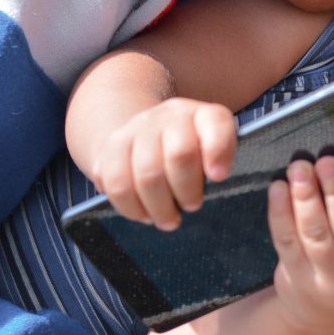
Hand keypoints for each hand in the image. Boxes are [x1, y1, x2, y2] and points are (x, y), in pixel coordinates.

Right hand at [91, 97, 235, 229]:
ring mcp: (138, 128)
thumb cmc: (193, 153)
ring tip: (169, 219)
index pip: (215, 123)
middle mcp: (171, 115)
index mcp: (204, 115)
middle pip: (180, 154)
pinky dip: (131, 207)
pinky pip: (116, 184)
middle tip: (192, 207)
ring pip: (146, 174)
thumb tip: (220, 177)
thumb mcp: (216, 151)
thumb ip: (223, 162)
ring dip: (160, 206)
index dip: (218, 151)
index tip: (219, 177)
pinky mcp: (111, 146)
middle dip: (187, 190)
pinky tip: (143, 214)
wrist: (146, 132)